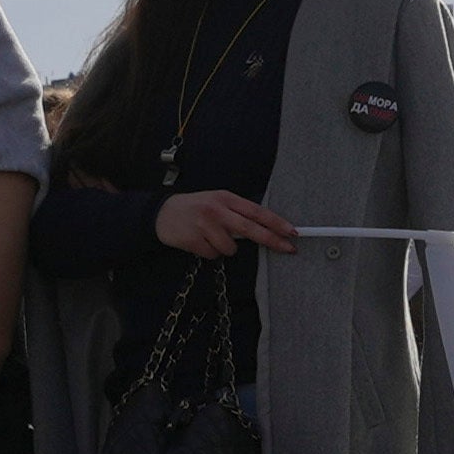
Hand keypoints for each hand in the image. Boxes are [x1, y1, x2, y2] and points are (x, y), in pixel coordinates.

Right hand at [156, 188, 296, 259]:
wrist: (162, 213)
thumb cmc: (196, 208)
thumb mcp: (217, 202)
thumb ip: (237, 212)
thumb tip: (265, 228)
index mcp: (225, 198)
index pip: (256, 211)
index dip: (276, 222)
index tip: (292, 232)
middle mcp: (216, 209)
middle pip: (250, 228)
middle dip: (272, 240)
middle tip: (289, 248)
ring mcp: (204, 225)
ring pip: (230, 248)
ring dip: (224, 248)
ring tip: (210, 237)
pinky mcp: (193, 240)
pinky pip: (213, 255)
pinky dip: (209, 252)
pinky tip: (199, 241)